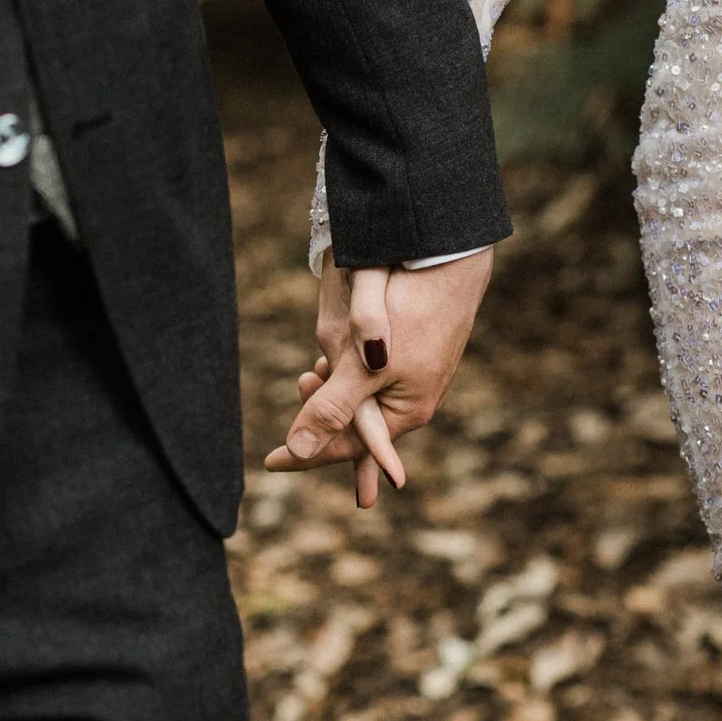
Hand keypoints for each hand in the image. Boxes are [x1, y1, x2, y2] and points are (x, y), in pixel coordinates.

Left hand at [265, 247, 494, 506]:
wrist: (451, 258)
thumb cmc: (411, 312)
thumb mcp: (363, 368)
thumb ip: (331, 408)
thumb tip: (298, 449)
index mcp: (405, 412)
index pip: (348, 448)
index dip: (305, 455)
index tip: (270, 462)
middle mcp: (415, 400)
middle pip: (356, 422)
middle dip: (322, 408)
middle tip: (303, 379)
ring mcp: (418, 375)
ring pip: (363, 394)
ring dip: (335, 384)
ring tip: (317, 366)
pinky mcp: (416, 350)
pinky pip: (374, 372)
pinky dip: (351, 368)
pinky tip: (341, 352)